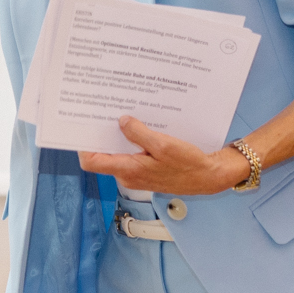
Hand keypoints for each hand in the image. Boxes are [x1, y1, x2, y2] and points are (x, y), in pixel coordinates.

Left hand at [77, 115, 249, 196]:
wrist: (210, 177)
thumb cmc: (189, 165)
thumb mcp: (163, 145)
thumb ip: (139, 133)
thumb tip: (121, 121)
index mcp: (129, 170)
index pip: (92, 162)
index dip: (83, 145)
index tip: (83, 127)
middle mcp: (128, 175)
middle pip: (103, 156)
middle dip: (101, 136)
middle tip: (101, 115)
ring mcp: (136, 174)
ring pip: (117, 154)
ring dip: (118, 138)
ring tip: (120, 118)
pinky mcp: (146, 171)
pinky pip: (131, 155)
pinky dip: (131, 142)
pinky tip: (138, 128)